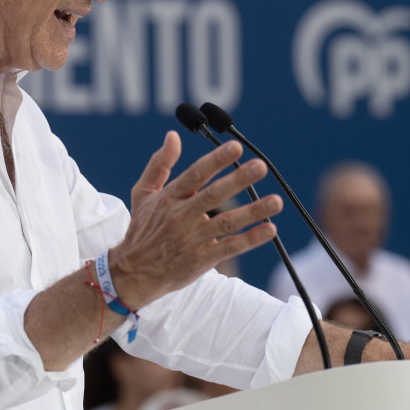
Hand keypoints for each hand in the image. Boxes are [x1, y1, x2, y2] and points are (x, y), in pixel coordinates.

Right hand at [109, 131, 281, 307]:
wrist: (133, 273)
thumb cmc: (142, 230)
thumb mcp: (143, 194)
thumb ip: (159, 164)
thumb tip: (172, 136)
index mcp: (169, 198)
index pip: (195, 174)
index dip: (216, 160)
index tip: (236, 147)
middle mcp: (181, 217)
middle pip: (213, 195)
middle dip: (238, 180)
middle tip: (260, 167)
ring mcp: (192, 239)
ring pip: (226, 223)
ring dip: (253, 211)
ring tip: (275, 201)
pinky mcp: (201, 260)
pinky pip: (230, 247)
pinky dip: (250, 239)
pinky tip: (270, 229)